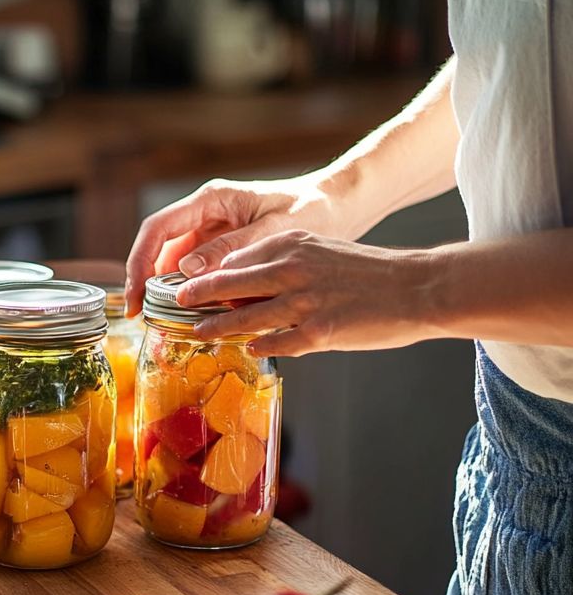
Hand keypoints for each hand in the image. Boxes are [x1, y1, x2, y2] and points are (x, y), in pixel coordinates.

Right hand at [125, 175, 343, 315]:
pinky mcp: (222, 248)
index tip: (136, 293)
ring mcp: (211, 231)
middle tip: (142, 317)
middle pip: (159, 247)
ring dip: (167, 290)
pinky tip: (193, 314)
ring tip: (164, 322)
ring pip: (175, 262)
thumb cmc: (311, 209)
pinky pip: (197, 271)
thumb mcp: (274, 230)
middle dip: (145, 282)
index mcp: (212, 200)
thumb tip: (188, 271)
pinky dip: (192, 292)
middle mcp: (205, 214)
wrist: (336, 206)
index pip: (158, 229)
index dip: (140, 261)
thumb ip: (232, 249)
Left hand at [175, 231, 431, 356]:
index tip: (187, 284)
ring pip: (245, 316)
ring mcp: (303, 303)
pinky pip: (276, 343)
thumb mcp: (318, 250)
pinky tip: (247, 350)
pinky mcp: (318, 332)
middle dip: (197, 295)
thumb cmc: (367, 271)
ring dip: (217, 327)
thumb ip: (279, 263)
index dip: (207, 273)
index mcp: (291, 244)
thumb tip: (239, 281)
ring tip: (197, 333)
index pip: (235, 259)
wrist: (418, 287)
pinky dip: (258, 346)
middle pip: (229, 284)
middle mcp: (291, 270)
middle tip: (176, 303)